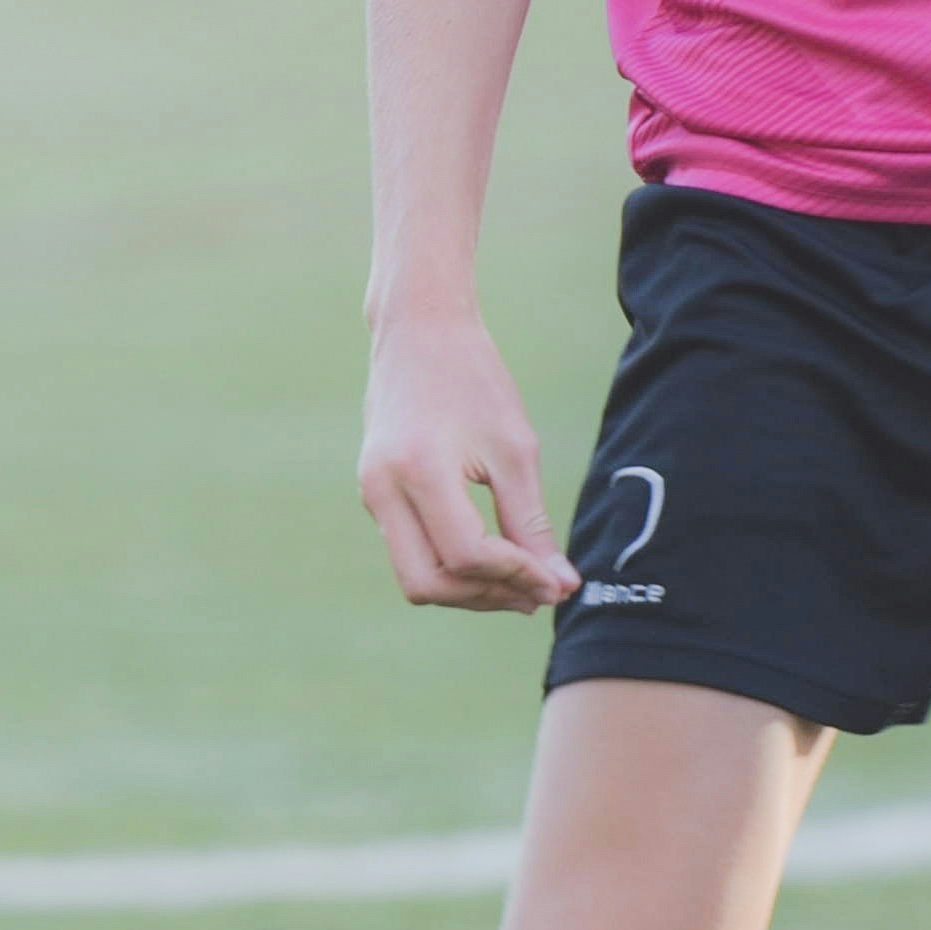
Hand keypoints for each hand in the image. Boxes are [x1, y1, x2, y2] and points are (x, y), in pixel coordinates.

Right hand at [360, 307, 577, 611]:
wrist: (418, 331)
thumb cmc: (473, 379)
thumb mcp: (514, 449)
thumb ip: (532, 523)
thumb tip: (559, 586)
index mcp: (418, 469)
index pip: (466, 554)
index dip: (516, 576)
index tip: (557, 580)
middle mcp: (382, 488)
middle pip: (428, 583)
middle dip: (486, 597)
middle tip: (537, 593)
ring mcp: (371, 494)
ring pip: (416, 577)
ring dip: (469, 590)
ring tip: (523, 581)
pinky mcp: (375, 495)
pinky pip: (411, 552)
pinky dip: (452, 567)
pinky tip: (494, 559)